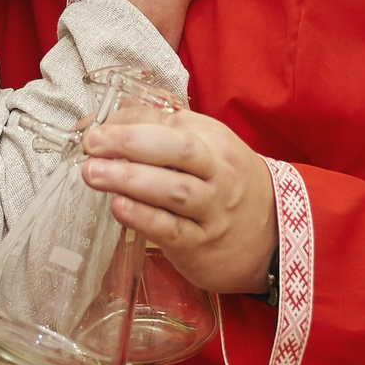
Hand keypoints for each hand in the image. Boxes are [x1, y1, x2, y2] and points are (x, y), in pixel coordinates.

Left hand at [81, 110, 276, 295]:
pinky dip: (143, 217)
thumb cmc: (226, 186)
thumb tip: (104, 120)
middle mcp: (218, 172)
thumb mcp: (207, 149)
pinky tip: (119, 208)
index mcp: (215, 140)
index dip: (128, 121)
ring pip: (174, 190)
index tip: (94, 127)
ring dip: (130, 179)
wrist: (271, 237)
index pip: (170, 121)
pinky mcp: (202, 244)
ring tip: (94, 173)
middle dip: (130, 142)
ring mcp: (212, 210)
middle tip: (92, 144)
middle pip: (178, 149)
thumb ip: (160, 132)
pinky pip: (172, 229)